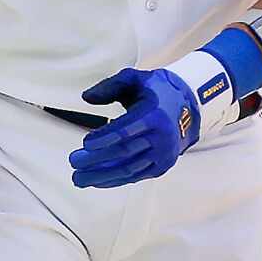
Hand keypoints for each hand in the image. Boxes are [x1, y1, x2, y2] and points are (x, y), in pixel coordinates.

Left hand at [69, 67, 201, 189]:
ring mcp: (163, 154)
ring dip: (101, 176)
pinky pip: (136, 176)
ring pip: (129, 169)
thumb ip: (110, 85)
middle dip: (96, 160)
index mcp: (154, 114)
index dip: (104, 138)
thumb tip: (86, 98)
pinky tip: (97, 181)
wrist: (188, 106)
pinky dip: (115, 180)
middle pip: (124, 152)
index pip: (126, 130)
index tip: (85, 144)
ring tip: (78, 178)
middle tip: (73, 162)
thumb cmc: (155, 91)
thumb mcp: (135, 79)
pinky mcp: (162, 165)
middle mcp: (161, 136)